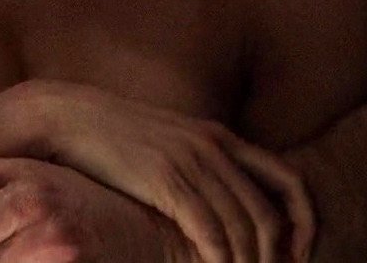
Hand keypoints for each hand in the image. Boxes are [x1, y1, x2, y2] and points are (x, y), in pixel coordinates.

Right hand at [0, 81, 313, 262]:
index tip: (297, 255)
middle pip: (270, 215)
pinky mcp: (165, 180)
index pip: (290, 182)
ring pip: (244, 228)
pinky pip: (210, 230)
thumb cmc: (110, 139)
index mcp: (220, 138)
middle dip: (276, 258)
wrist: (63, 118)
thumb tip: (218, 203)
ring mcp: (190, 162)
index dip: (304, 223)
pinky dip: (220, 259)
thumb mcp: (166, 145)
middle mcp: (214, 147)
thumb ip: (196, 167)